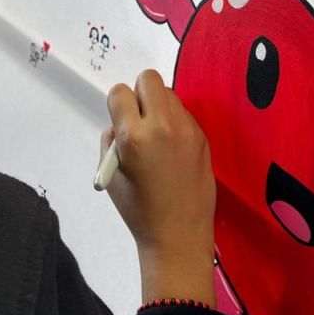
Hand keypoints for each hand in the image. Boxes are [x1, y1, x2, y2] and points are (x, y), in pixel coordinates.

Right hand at [103, 70, 215, 304]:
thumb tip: (121, 123)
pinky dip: (175, 121)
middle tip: (139, 119)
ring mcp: (187, 129)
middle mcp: (162, 125)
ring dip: (159, 105)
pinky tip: (173, 149)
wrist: (178, 235)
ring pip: (169, 93)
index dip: (117, 105)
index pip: (120, 92)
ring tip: (157, 135)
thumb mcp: (111, 176)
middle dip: (139, 94)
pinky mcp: (202, 137)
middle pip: (149, 79)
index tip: (121, 122)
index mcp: (134, 136)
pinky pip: (184, 112)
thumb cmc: (138, 210)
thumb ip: (112, 140)